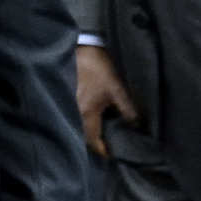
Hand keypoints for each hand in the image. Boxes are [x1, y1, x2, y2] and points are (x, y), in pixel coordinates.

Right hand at [76, 43, 139, 158]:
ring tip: (98, 132)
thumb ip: (128, 109)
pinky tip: (87, 117)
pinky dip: (79, 120)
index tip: (113, 156)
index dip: (104, 151)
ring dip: (86, 131)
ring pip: (75, 125)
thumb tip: (137, 127)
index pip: (94, 141)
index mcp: (87, 112)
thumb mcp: (117, 88)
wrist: (78, 45)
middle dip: (94, 143)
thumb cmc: (98, 66)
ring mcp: (65, 103)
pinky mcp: (62, 94)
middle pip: (82, 136)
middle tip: (107, 145)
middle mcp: (72, 111)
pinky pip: (70, 114)